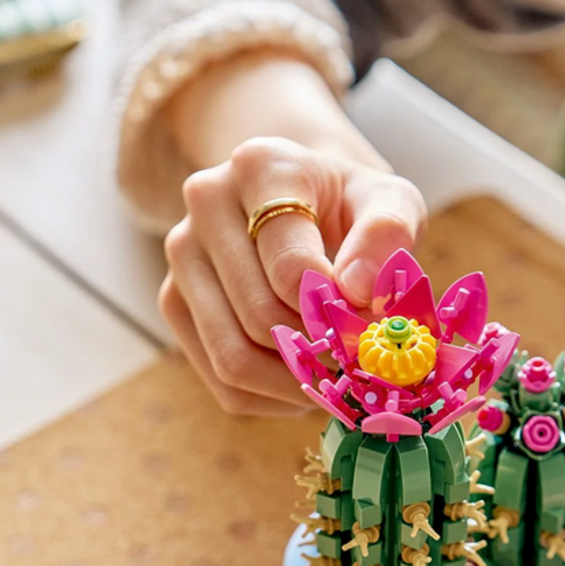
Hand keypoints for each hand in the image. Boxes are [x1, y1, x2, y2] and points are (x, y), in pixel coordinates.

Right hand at [160, 135, 425, 414]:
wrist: (308, 201)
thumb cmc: (354, 206)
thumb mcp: (390, 201)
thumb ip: (387, 234)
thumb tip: (357, 290)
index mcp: (263, 167)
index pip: (290, 266)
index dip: (336, 311)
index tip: (370, 322)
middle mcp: (207, 202)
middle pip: (260, 317)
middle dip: (320, 352)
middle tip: (362, 362)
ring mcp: (182, 253)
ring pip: (233, 358)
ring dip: (296, 384)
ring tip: (339, 377)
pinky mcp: (174, 301)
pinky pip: (221, 381)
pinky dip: (273, 398)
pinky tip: (308, 380)